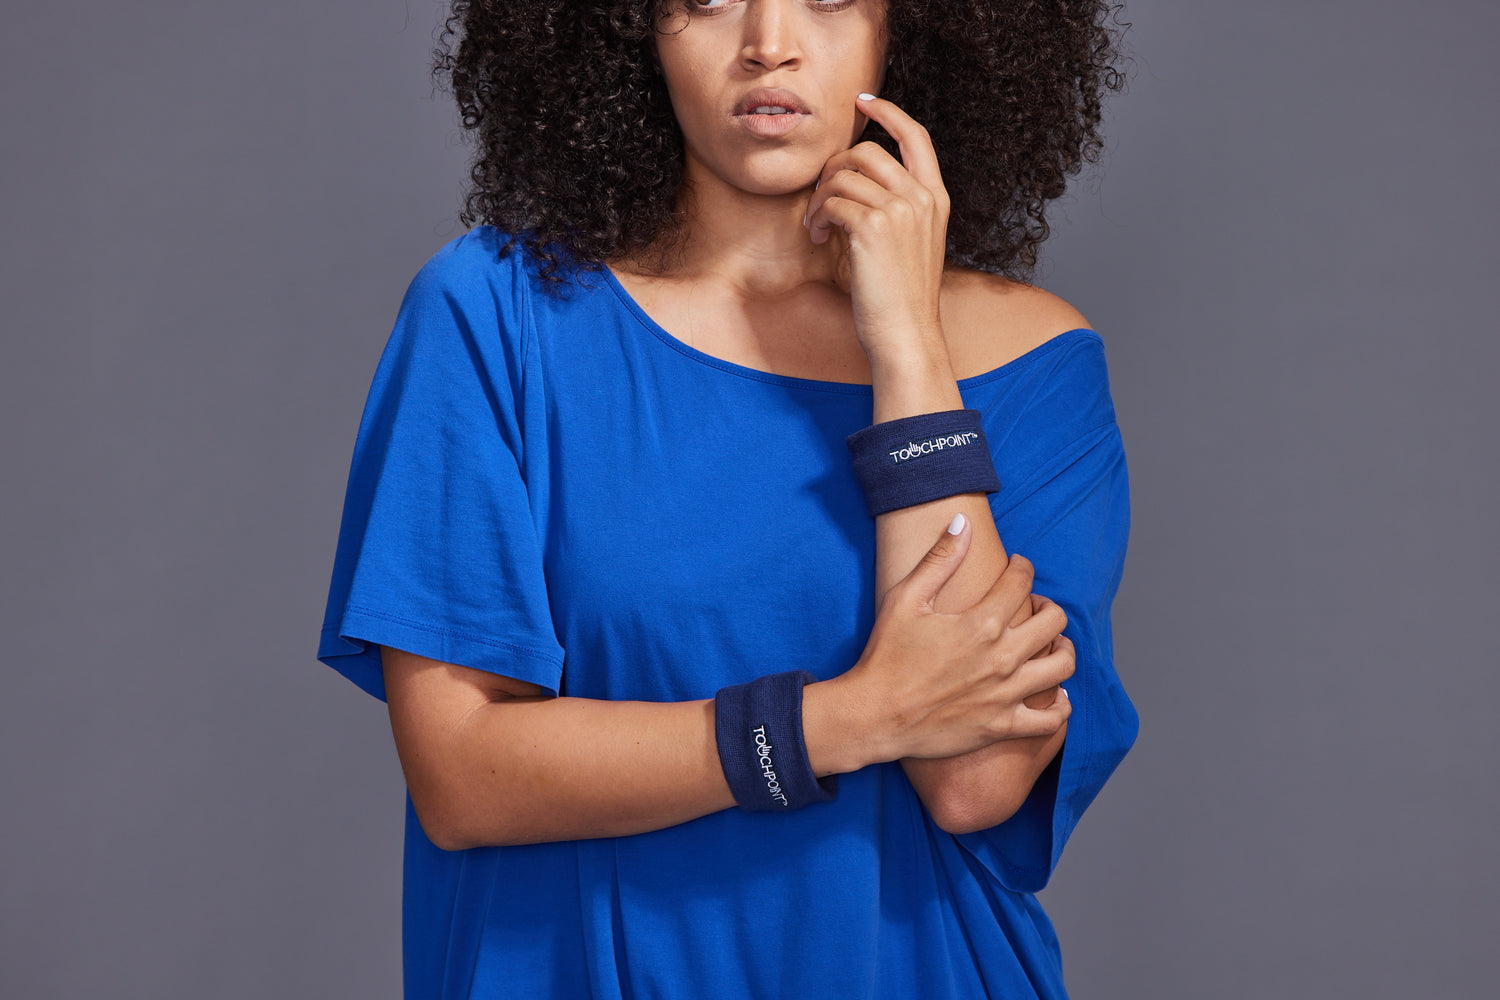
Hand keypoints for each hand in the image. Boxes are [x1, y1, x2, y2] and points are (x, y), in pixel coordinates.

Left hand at [803, 94, 950, 362]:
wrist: (906, 334)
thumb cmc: (902, 297)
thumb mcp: (912, 243)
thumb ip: (897, 208)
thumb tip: (852, 180)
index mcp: (936, 198)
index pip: (916, 136)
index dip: (888, 112)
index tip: (862, 102)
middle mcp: (922, 198)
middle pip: (867, 152)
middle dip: (834, 169)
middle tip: (820, 197)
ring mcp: (900, 211)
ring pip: (844, 176)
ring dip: (819, 197)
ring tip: (816, 224)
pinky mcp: (873, 228)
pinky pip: (832, 202)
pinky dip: (816, 216)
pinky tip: (818, 236)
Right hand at [842, 514, 1074, 761]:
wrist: (874, 716)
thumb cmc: (886, 655)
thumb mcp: (905, 599)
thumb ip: (939, 559)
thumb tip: (962, 521)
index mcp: (981, 623)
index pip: (1022, 582)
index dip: (1022, 567)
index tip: (1016, 567)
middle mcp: (1002, 657)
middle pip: (1054, 620)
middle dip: (1046, 605)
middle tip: (1031, 606)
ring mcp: (1006, 694)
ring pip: (1062, 665)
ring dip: (1063, 648)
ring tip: (1050, 644)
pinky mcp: (1003, 725)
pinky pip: (1052, 719)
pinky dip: (1060, 705)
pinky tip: (1052, 693)